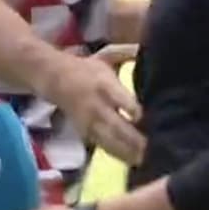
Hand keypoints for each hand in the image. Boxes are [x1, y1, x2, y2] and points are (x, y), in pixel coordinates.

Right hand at [46, 44, 145, 165]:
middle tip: (155, 147)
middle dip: (136, 140)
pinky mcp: (86, 133)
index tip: (149, 119)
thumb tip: (151, 48)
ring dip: (129, 152)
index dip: (135, 111)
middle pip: (118, 126)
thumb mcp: (105, 56)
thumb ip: (127, 53)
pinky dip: (118, 155)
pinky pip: (104, 147)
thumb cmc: (85, 68)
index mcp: (104, 84)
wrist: (53, 78)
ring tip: (146, 159)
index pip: (122, 100)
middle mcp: (97, 105)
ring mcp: (90, 122)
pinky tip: (132, 161)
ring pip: (111, 141)